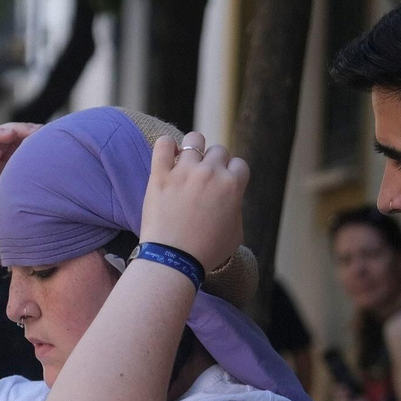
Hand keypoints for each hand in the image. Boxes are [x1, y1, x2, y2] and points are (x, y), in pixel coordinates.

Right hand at [0, 122, 40, 267]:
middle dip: (16, 128)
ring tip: (10, 135)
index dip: (29, 130)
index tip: (48, 133)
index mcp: (6, 163)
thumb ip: (43, 184)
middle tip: (32, 132)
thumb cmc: (12, 227)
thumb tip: (73, 172)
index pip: (14, 136)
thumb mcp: (32, 201)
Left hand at [140, 131, 247, 271]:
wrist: (173, 260)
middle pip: (218, 150)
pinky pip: (163, 143)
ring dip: (193, 149)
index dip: (232, 174)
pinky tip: (168, 156)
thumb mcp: (236, 234)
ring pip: (194, 140)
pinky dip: (166, 145)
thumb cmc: (206, 252)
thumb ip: (236, 210)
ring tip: (187, 163)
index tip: (224, 185)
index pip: (239, 164)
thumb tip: (230, 199)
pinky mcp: (160, 175)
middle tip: (204, 180)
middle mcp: (210, 173)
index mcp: (232, 186)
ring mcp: (184, 171)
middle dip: (214, 163)